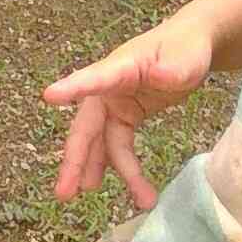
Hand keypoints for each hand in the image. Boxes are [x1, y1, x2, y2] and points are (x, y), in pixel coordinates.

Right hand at [44, 13, 218, 208]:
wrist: (191, 46)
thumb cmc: (186, 48)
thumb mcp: (186, 59)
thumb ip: (174, 69)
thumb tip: (162, 75)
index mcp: (120, 67)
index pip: (94, 78)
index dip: (73, 87)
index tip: (50, 96)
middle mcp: (109, 87)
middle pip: (87, 125)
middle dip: (76, 158)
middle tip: (64, 191)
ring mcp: (115, 103)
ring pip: (100, 141)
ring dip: (96, 168)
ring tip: (90, 194)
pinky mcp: (125, 116)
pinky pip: (117, 144)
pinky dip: (118, 165)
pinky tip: (128, 186)